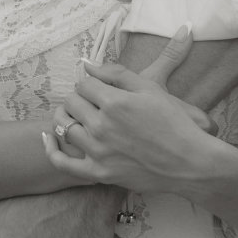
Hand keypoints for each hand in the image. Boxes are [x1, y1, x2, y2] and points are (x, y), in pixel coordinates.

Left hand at [43, 32, 229, 193]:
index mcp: (114, 102)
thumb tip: (87, 64)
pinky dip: (51, 149)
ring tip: (77, 114)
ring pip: (64, 126)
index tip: (98, 88)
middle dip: (79, 97)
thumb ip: (117, 73)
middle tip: (90, 100)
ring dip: (66, 116)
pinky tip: (48, 137)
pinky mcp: (98, 173)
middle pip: (71, 102)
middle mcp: (102, 127)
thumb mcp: (151, 88)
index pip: (84, 83)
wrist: (189, 163)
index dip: (91, 83)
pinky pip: (62, 163)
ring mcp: (98, 152)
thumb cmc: (174, 123)